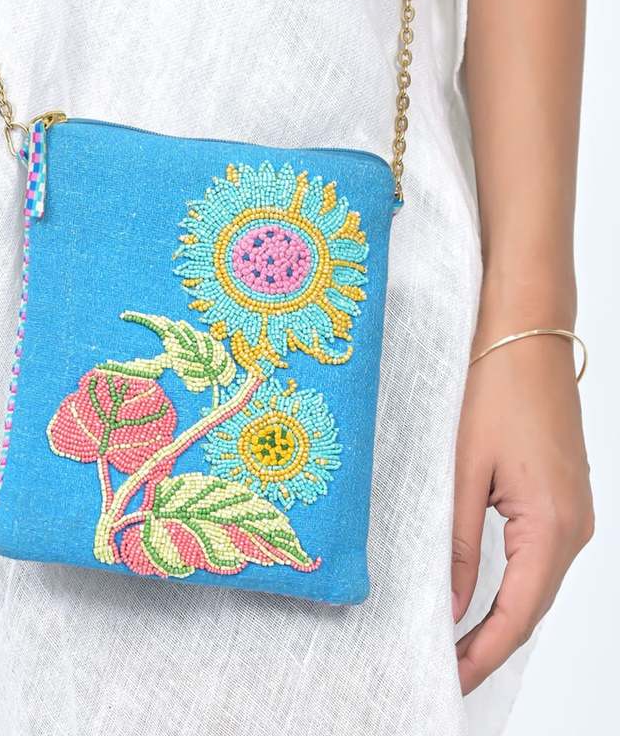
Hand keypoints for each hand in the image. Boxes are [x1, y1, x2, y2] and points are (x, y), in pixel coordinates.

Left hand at [452, 331, 593, 694]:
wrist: (525, 337)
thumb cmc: (496, 391)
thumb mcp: (463, 473)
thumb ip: (457, 544)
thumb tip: (452, 605)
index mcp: (553, 527)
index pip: (517, 615)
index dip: (483, 654)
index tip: (450, 682)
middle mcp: (574, 528)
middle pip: (530, 607)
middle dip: (489, 644)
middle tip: (444, 670)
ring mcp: (573, 514)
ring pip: (534, 585)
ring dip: (498, 618)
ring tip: (454, 644)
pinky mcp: (561, 499)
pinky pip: (536, 558)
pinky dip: (509, 586)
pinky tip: (480, 597)